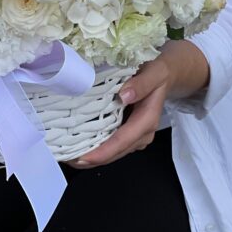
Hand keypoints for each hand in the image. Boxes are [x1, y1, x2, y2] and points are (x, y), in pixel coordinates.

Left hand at [70, 40, 209, 168]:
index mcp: (147, 119)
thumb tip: (124, 95)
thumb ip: (142, 83)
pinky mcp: (129, 134)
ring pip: (113, 153)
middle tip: (66, 159)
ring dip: (92, 156)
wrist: (165, 75)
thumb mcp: (154, 72)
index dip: (103, 151)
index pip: (123, 140)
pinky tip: (79, 147)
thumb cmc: (157, 73)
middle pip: (116, 152)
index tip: (84, 157)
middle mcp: (142, 133)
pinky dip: (96, 149)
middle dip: (93, 159)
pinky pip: (112, 145)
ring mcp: (135, 136)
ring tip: (68, 156)